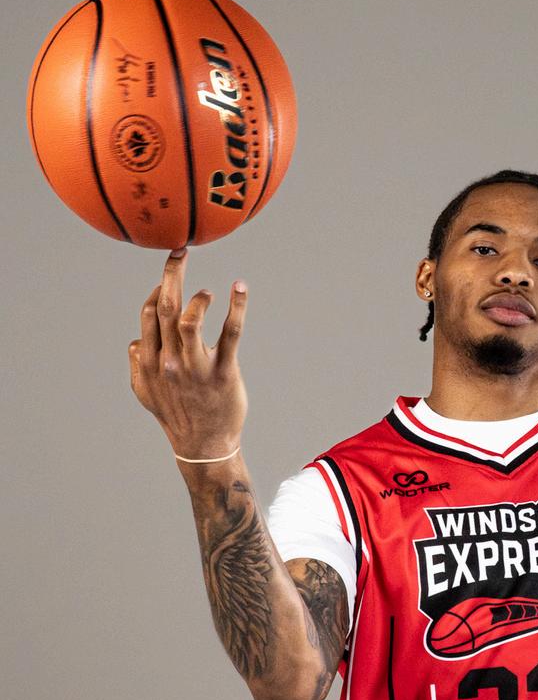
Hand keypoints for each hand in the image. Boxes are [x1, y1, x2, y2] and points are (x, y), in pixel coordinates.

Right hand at [129, 248, 247, 458]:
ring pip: (190, 320)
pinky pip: (230, 333)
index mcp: (150, 361)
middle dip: (171, 274)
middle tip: (180, 252)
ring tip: (209, 291)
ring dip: (198, 296)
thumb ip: (136, 365)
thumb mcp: (146, 394)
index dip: (158, 290)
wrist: (202, 447)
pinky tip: (240, 288)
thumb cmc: (176, 416)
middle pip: (165, 308)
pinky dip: (236, 306)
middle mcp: (170, 360)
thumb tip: (135, 341)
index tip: (170, 278)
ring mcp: (196, 367)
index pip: (148, 314)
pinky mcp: (224, 372)